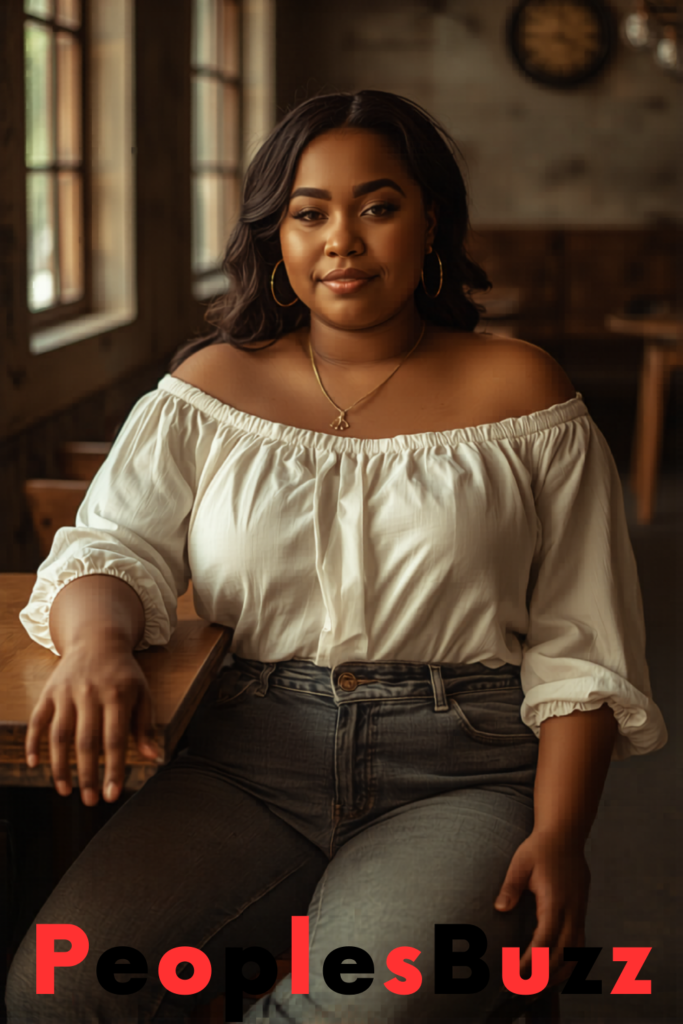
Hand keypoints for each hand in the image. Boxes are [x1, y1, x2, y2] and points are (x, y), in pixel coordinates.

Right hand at [25, 643, 160, 805]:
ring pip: (60, 735)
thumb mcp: (142, 693)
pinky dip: (33, 743)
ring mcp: (66, 693)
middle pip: (86, 742)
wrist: (98, 639)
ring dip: (60, 767)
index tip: (112, 795)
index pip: (114, 740)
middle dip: (88, 775)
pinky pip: (37, 720)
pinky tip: (36, 765)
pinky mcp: (49, 692)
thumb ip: (144, 726)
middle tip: (90, 801)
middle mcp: (90, 694)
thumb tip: (152, 757)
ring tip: (66, 791)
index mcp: (117, 695)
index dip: (113, 770)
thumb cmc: (124, 673)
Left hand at [494, 830, 589, 988]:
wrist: (566, 836)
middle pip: (562, 956)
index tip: (515, 976)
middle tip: (520, 992)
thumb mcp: (521, 862)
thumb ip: (511, 886)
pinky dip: (567, 966)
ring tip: (534, 991)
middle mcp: (572, 913)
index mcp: (556, 901)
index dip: (532, 962)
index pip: (545, 940)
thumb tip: (500, 908)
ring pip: (575, 957)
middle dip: (543, 978)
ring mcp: (579, 916)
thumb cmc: (540, 848)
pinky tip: (552, 974)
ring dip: (556, 977)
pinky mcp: (580, 916)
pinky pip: (579, 949)